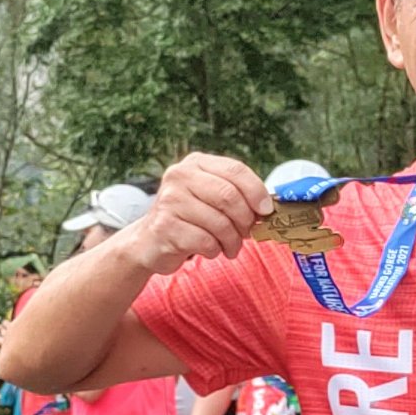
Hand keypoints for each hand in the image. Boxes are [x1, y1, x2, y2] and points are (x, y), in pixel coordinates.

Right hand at [135, 153, 275, 276]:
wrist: (149, 242)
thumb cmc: (188, 219)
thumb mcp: (209, 197)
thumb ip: (235, 194)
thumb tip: (267, 206)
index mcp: (195, 164)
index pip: (235, 169)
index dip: (256, 191)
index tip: (266, 210)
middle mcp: (180, 176)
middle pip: (229, 196)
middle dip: (245, 220)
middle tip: (247, 233)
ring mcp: (170, 201)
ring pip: (220, 223)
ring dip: (232, 241)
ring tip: (229, 247)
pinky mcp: (165, 227)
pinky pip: (206, 242)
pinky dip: (215, 250)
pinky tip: (210, 249)